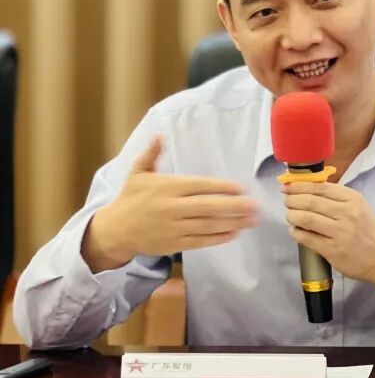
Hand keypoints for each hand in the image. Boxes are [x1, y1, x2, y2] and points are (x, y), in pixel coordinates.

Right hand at [82, 136, 258, 271]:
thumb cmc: (130, 198)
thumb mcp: (137, 172)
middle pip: (209, 207)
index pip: (200, 186)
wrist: (115, 230)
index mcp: (167, 187)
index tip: (242, 188)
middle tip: (256, 206)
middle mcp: (173, 207)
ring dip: (233, 222)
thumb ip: (151, 153)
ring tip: (252, 219)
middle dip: (235, 207)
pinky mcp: (175, 244)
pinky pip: (201, 241)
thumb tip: (159, 134)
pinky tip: (234, 233)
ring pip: (209, 225)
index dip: (223, 187)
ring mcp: (175, 227)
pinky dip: (219, 237)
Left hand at [282, 181, 374, 284]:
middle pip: (310, 201)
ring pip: (306, 218)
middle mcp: (346, 213)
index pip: (320, 187)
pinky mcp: (332, 250)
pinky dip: (296, 232)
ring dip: (292, 215)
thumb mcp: (358, 205)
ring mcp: (339, 232)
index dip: (299, 186)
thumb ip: (336, 196)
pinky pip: (307, 238)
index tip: (287, 186)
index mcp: (352, 199)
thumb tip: (307, 187)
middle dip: (292, 199)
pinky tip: (294, 230)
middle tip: (286, 200)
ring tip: (289, 215)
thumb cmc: (366, 229)